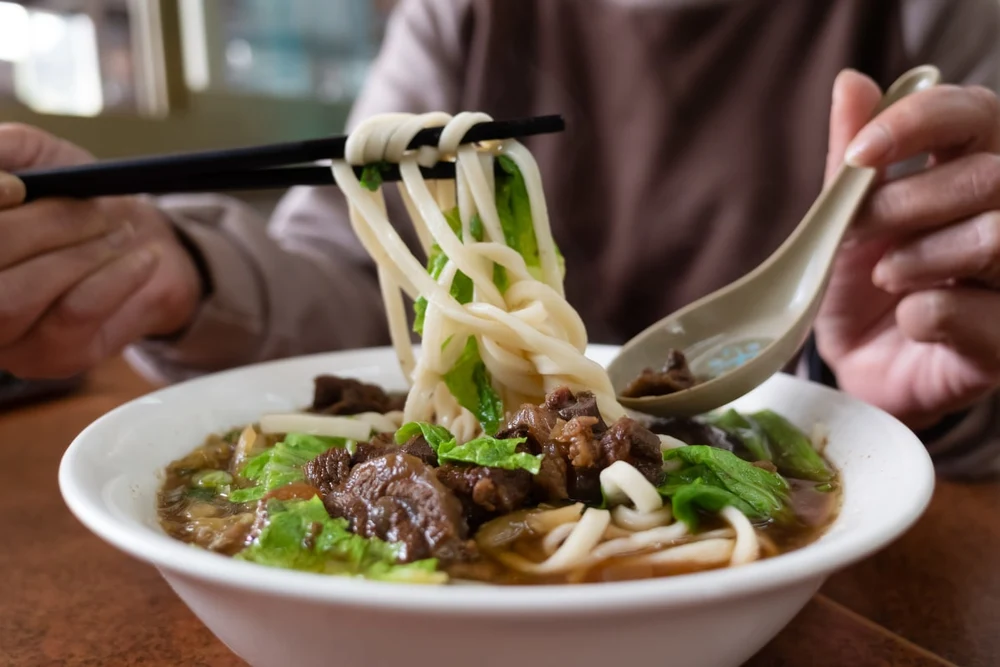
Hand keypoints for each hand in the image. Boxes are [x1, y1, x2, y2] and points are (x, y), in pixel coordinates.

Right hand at [0, 124, 201, 377]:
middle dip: (41, 227)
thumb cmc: (79, 199)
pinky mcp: (49, 359)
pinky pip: (72, 316)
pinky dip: (112, 278)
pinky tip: (143, 259)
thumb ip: (6, 149)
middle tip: (99, 208)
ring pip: (13, 299)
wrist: (142, 248)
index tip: (17, 187)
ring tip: (121, 231)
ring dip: (76, 255)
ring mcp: (0, 339)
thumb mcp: (42, 158)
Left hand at [815, 70, 999, 429]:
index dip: (921, 120)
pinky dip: (923, 316)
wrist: (858, 366)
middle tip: (856, 233)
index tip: (859, 155)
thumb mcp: (844, 218)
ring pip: (995, 237)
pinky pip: (973, 312)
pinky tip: (910, 323)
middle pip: (990, 175)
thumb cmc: (860, 284)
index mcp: (969, 172)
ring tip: (887, 277)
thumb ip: (852, 156)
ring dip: (916, 258)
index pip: (977, 114)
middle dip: (904, 203)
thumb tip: (852, 83)